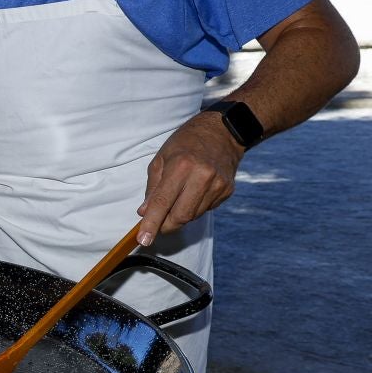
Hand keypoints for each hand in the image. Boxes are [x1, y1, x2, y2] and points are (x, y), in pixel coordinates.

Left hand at [137, 113, 243, 244]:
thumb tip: (145, 213)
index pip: (162, 203)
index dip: (152, 224)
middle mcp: (202, 177)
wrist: (222, 132)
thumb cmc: (187, 143)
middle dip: (165, 225)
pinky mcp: (227, 191)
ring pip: (193, 216)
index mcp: (181, 166)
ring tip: (179, 195)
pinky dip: (195, 206)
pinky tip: (195, 191)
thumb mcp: (161, 159)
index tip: (144, 240)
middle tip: (157, 222)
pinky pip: (205, 209)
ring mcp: (218, 185)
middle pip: (180, 216)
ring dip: (180, 213)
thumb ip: (152, 188)